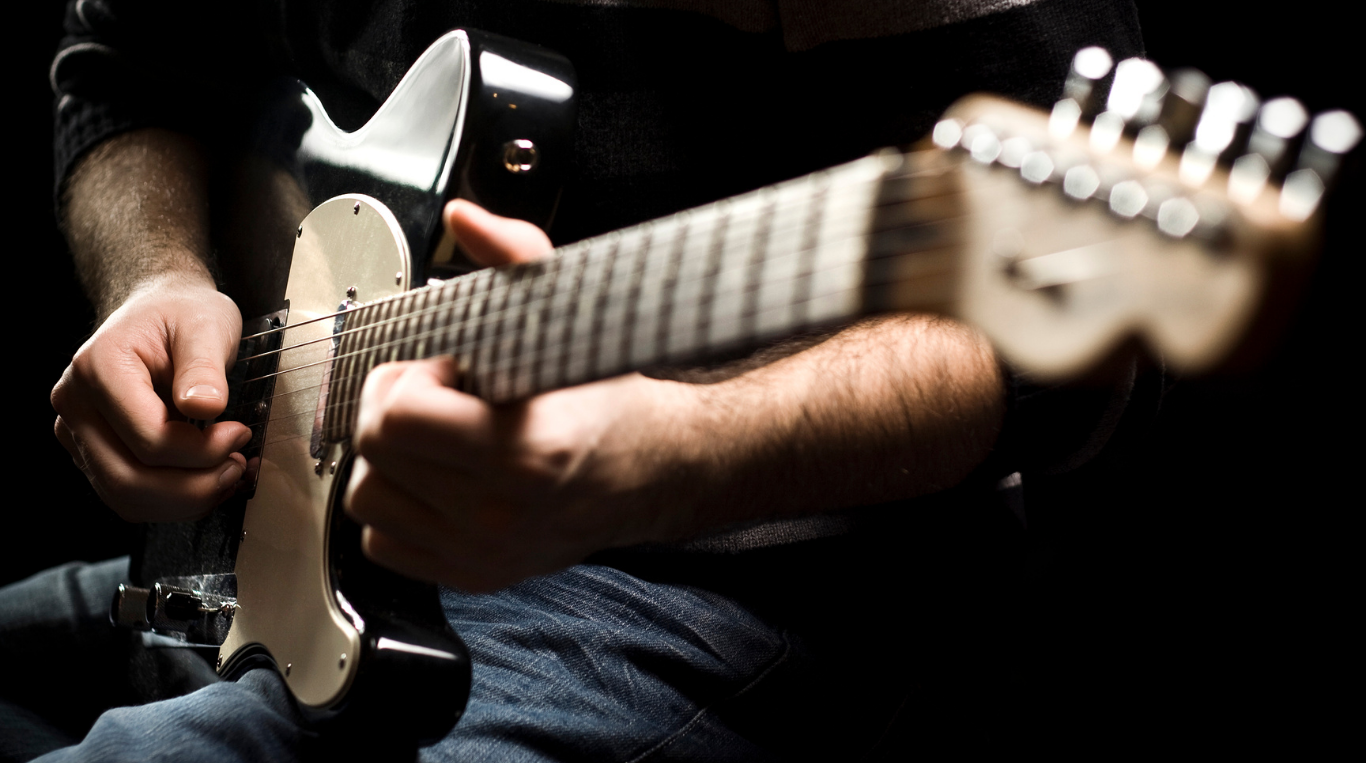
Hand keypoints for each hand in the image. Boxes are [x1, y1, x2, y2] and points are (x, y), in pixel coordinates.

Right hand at [51, 275, 251, 520]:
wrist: (160, 309)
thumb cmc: (183, 314)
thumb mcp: (206, 325)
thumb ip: (204, 366)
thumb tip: (206, 407)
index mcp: (97, 369)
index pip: (148, 439)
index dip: (202, 451)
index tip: (240, 433)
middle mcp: (75, 405)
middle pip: (128, 479)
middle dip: (194, 487)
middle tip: (238, 466)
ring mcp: (77, 433)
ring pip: (124, 498)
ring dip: (184, 500)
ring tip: (227, 474)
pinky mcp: (91, 452)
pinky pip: (127, 495)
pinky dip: (171, 500)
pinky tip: (207, 480)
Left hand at [345, 201, 695, 591]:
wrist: (655, 471)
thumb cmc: (610, 400)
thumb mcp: (571, 319)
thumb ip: (517, 258)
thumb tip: (464, 218)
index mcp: (524, 452)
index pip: (396, 418)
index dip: (410, 379)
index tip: (447, 370)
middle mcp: (499, 512)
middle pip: (374, 452)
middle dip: (395, 408)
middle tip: (440, 395)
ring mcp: (483, 551)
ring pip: (367, 497)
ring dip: (390, 459)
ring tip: (438, 438)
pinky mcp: (472, 574)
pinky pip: (381, 542)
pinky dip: (397, 506)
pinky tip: (439, 479)